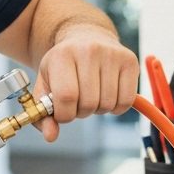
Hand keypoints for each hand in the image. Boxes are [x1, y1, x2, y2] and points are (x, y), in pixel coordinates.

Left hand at [32, 25, 138, 141]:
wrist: (86, 37)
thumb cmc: (64, 65)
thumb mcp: (46, 84)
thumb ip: (43, 112)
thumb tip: (50, 136)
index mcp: (62, 55)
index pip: (66, 97)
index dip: (64, 114)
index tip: (63, 112)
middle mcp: (88, 51)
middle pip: (88, 104)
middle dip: (81, 112)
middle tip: (78, 100)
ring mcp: (111, 54)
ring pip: (107, 105)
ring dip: (98, 109)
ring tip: (92, 95)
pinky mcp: (130, 61)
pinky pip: (125, 102)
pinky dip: (116, 108)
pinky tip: (107, 94)